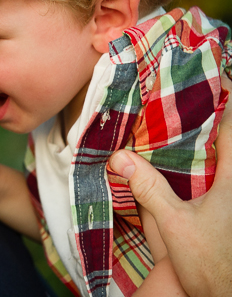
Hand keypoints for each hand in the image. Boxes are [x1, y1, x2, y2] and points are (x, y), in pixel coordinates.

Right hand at [109, 75, 231, 296]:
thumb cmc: (211, 263)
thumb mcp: (174, 225)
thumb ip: (149, 189)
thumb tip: (119, 157)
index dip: (225, 99)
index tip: (214, 75)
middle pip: (231, 138)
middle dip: (216, 112)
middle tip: (190, 91)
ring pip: (225, 156)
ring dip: (210, 136)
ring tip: (183, 117)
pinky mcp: (227, 210)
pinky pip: (219, 173)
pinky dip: (206, 158)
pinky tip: (183, 158)